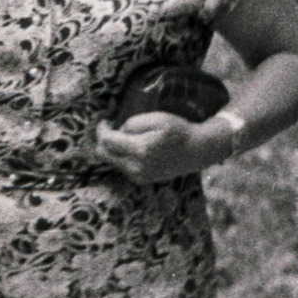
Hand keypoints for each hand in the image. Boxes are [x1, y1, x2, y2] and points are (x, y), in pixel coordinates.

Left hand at [96, 112, 226, 182]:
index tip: (105, 120)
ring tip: (124, 136)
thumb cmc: (178, 130)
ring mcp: (139, 176)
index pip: (106, 141)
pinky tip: (133, 147)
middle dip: (102, 140)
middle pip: (103, 154)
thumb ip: (132, 124)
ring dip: (113, 148)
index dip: (101, 129)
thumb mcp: (157, 118)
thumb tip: (116, 130)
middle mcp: (137, 167)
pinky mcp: (141, 179)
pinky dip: (122, 155)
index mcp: (141, 150)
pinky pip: (122, 166)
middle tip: (109, 127)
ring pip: (112, 161)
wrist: (197, 151)